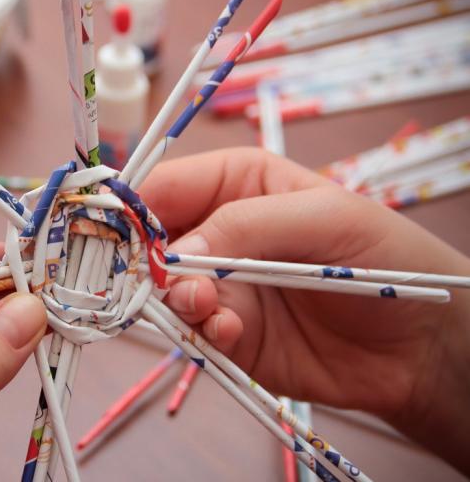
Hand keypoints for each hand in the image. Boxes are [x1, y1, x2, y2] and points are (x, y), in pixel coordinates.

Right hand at [144, 148, 469, 472]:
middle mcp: (219, 232)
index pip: (166, 185)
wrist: (421, 346)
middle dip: (144, 258)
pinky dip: (201, 330)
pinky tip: (229, 331)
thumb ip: (247, 226)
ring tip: (208, 307)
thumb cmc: (385, 257)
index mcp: (237, 183)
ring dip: (176, 298)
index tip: (110, 231)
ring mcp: (221, 284)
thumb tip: (173, 255)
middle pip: (151, 239)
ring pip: (165, 288)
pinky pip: (192, 329)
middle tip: (154, 277)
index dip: (132, 205)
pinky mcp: (227, 332)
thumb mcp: (324, 219)